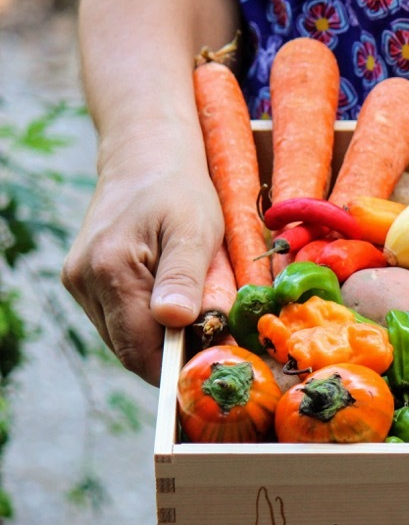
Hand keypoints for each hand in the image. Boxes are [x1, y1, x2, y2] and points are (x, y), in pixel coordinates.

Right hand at [61, 130, 222, 385]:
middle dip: (171, 354)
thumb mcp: (196, 229)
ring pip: (123, 338)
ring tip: (193, 309)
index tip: (213, 365)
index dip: (177, 367)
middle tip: (211, 339)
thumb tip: (176, 321)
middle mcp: (84, 280)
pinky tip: (171, 299)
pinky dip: (146, 321)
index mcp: (110, 270)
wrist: (144, 157)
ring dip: (159, 338)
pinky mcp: (81, 281)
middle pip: (129, 350)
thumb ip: (186, 276)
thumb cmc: (179, 191)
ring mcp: (78, 282)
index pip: (140, 350)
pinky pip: (117, 320)